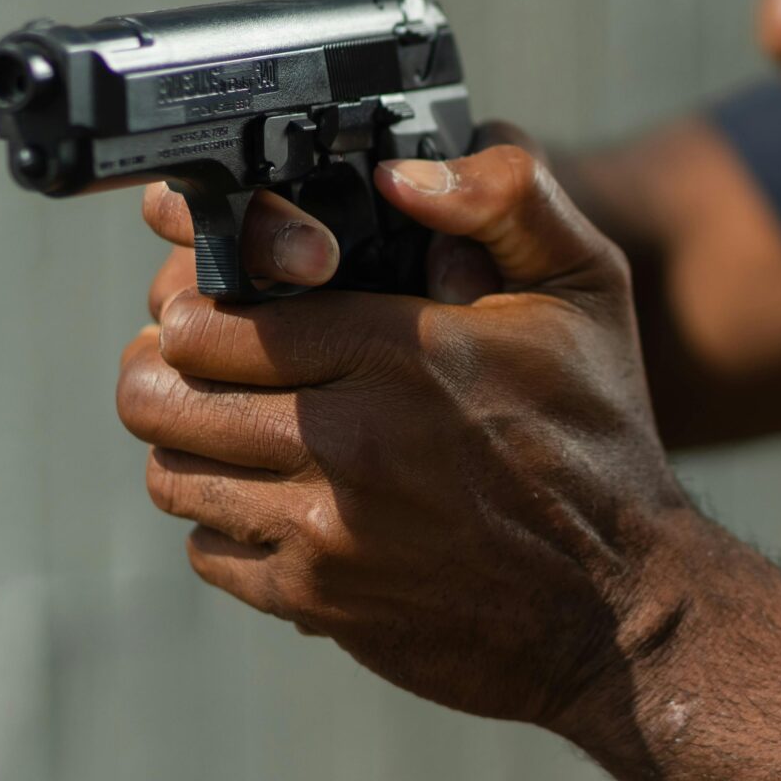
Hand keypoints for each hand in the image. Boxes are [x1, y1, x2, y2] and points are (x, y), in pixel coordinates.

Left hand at [117, 143, 695, 737]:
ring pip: (172, 474)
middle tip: (188, 361)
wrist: (621, 603)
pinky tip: (277, 500)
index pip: (211, 320)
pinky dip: (226, 524)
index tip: (217, 303)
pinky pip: (209, 552)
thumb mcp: (586, 289)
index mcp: (400, 353)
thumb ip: (507, 196)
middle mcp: (349, 443)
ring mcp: (325, 532)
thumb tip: (402, 176)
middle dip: (162, 368)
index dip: (196, 302)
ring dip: (189, 444)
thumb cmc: (598, 436)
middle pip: (160, 396)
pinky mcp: (316, 601)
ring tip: (228, 426)